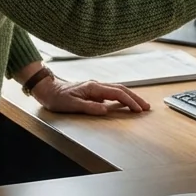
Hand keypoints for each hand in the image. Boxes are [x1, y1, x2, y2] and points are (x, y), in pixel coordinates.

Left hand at [32, 75, 151, 114]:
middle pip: (122, 89)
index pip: (117, 93)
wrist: (48, 89)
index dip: (130, 101)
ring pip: (118, 90)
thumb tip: (106, 110)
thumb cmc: (57, 98)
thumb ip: (89, 107)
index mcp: (93, 87)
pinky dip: (122, 97)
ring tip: (140, 105)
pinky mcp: (94, 91)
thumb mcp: (71, 105)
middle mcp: (96, 85)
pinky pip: (112, 92)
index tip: (139, 109)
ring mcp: (96, 87)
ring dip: (130, 96)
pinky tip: (125, 102)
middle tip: (146, 107)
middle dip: (135, 98)